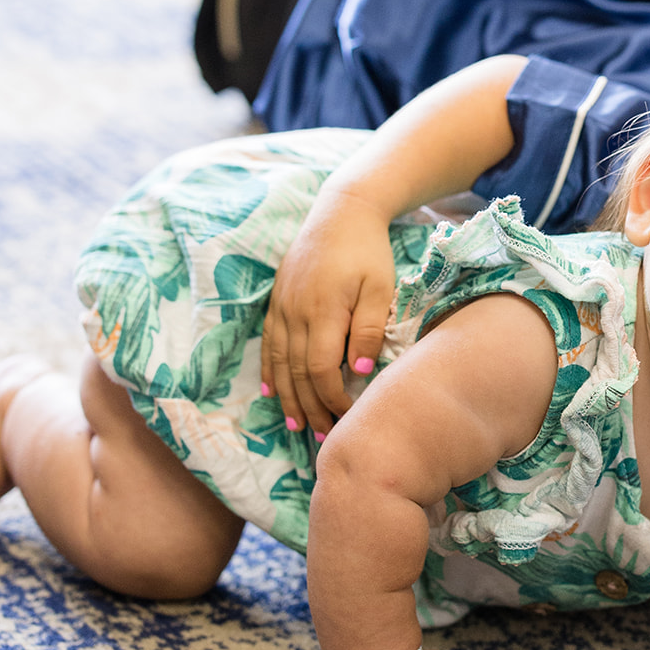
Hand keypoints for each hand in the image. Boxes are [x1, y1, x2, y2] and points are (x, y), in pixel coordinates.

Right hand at [261, 195, 395, 435]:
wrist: (341, 211)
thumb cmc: (368, 251)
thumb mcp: (381, 288)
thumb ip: (370, 329)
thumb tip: (359, 369)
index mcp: (323, 312)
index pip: (320, 370)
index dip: (331, 399)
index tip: (348, 417)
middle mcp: (295, 313)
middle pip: (296, 373)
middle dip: (310, 408)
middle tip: (323, 437)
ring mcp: (281, 306)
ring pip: (278, 362)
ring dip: (286, 397)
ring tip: (296, 425)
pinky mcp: (277, 299)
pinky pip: (268, 342)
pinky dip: (269, 370)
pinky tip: (271, 392)